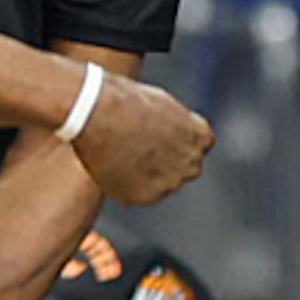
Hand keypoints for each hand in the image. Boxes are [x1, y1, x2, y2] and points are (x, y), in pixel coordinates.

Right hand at [69, 70, 212, 205]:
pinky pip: (137, 194)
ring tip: (120, 154)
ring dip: (148, 176)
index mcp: (201, 137)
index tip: (161, 137)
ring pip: (161, 184)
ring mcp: (169, 184)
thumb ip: (175, 125)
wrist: (99, 115)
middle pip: (184, 168)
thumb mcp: (163, 104)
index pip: (200, 145)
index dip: (178, 141)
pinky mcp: (144, 197)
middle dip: (168, 162)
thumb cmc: (127, 101)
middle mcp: (191, 164)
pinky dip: (127, 186)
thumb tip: (167, 133)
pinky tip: (111, 166)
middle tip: (140, 149)